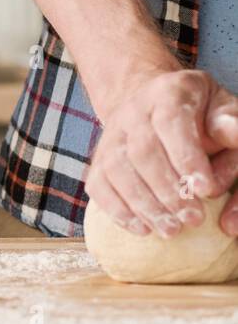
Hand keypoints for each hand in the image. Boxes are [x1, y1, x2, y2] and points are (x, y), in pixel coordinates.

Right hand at [86, 69, 237, 236]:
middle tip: (193, 219)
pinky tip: (140, 227)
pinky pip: (98, 183)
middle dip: (166, 189)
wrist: (150, 102)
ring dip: (143, 204)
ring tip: (170, 230)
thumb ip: (230, 124)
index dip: (185, 157)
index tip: (205, 190)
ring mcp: (111, 135)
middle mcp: (132, 111)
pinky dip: (116, 208)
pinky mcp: (98, 158)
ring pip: (117, 169)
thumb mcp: (222, 108)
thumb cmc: (198, 113)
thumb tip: (231, 133)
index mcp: (168, 93)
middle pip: (141, 151)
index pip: (171, 123)